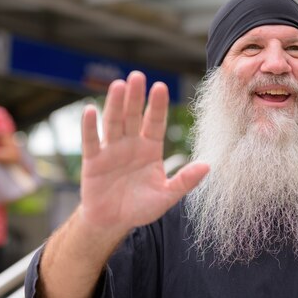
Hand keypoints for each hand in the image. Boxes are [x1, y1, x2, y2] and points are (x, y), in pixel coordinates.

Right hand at [79, 71, 208, 235]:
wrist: (113, 222)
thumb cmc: (141, 207)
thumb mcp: (166, 196)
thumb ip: (185, 181)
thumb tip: (208, 166)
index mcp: (150, 149)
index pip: (154, 122)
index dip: (157, 106)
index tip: (160, 87)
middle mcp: (130, 144)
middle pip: (132, 116)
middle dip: (135, 97)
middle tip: (137, 75)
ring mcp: (111, 150)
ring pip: (113, 123)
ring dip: (114, 104)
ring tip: (118, 85)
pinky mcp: (93, 161)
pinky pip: (91, 141)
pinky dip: (90, 127)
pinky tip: (90, 110)